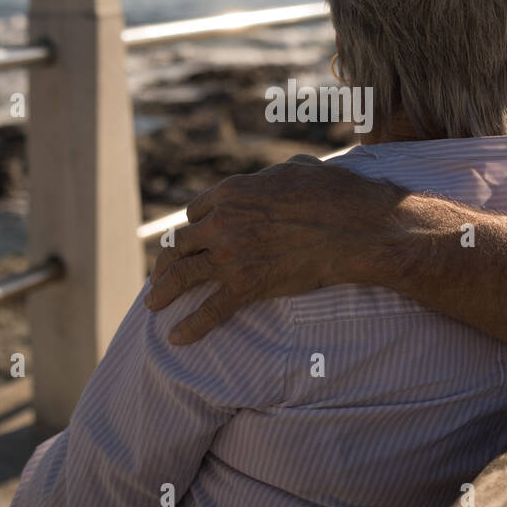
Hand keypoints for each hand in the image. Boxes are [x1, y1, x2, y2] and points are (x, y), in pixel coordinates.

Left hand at [144, 154, 401, 343]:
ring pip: (183, 275)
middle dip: (166, 260)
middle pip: (180, 243)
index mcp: (231, 192)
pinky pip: (211, 309)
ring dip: (163, 291)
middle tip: (160, 274)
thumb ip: (275, 175)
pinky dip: (192, 326)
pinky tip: (177, 337)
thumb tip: (280, 174)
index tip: (190, 239)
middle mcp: (222, 222)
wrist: (354, 228)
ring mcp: (231, 255)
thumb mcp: (297, 168)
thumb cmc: (333, 194)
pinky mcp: (246, 285)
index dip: (192, 228)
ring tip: (152, 304)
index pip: (195, 212)